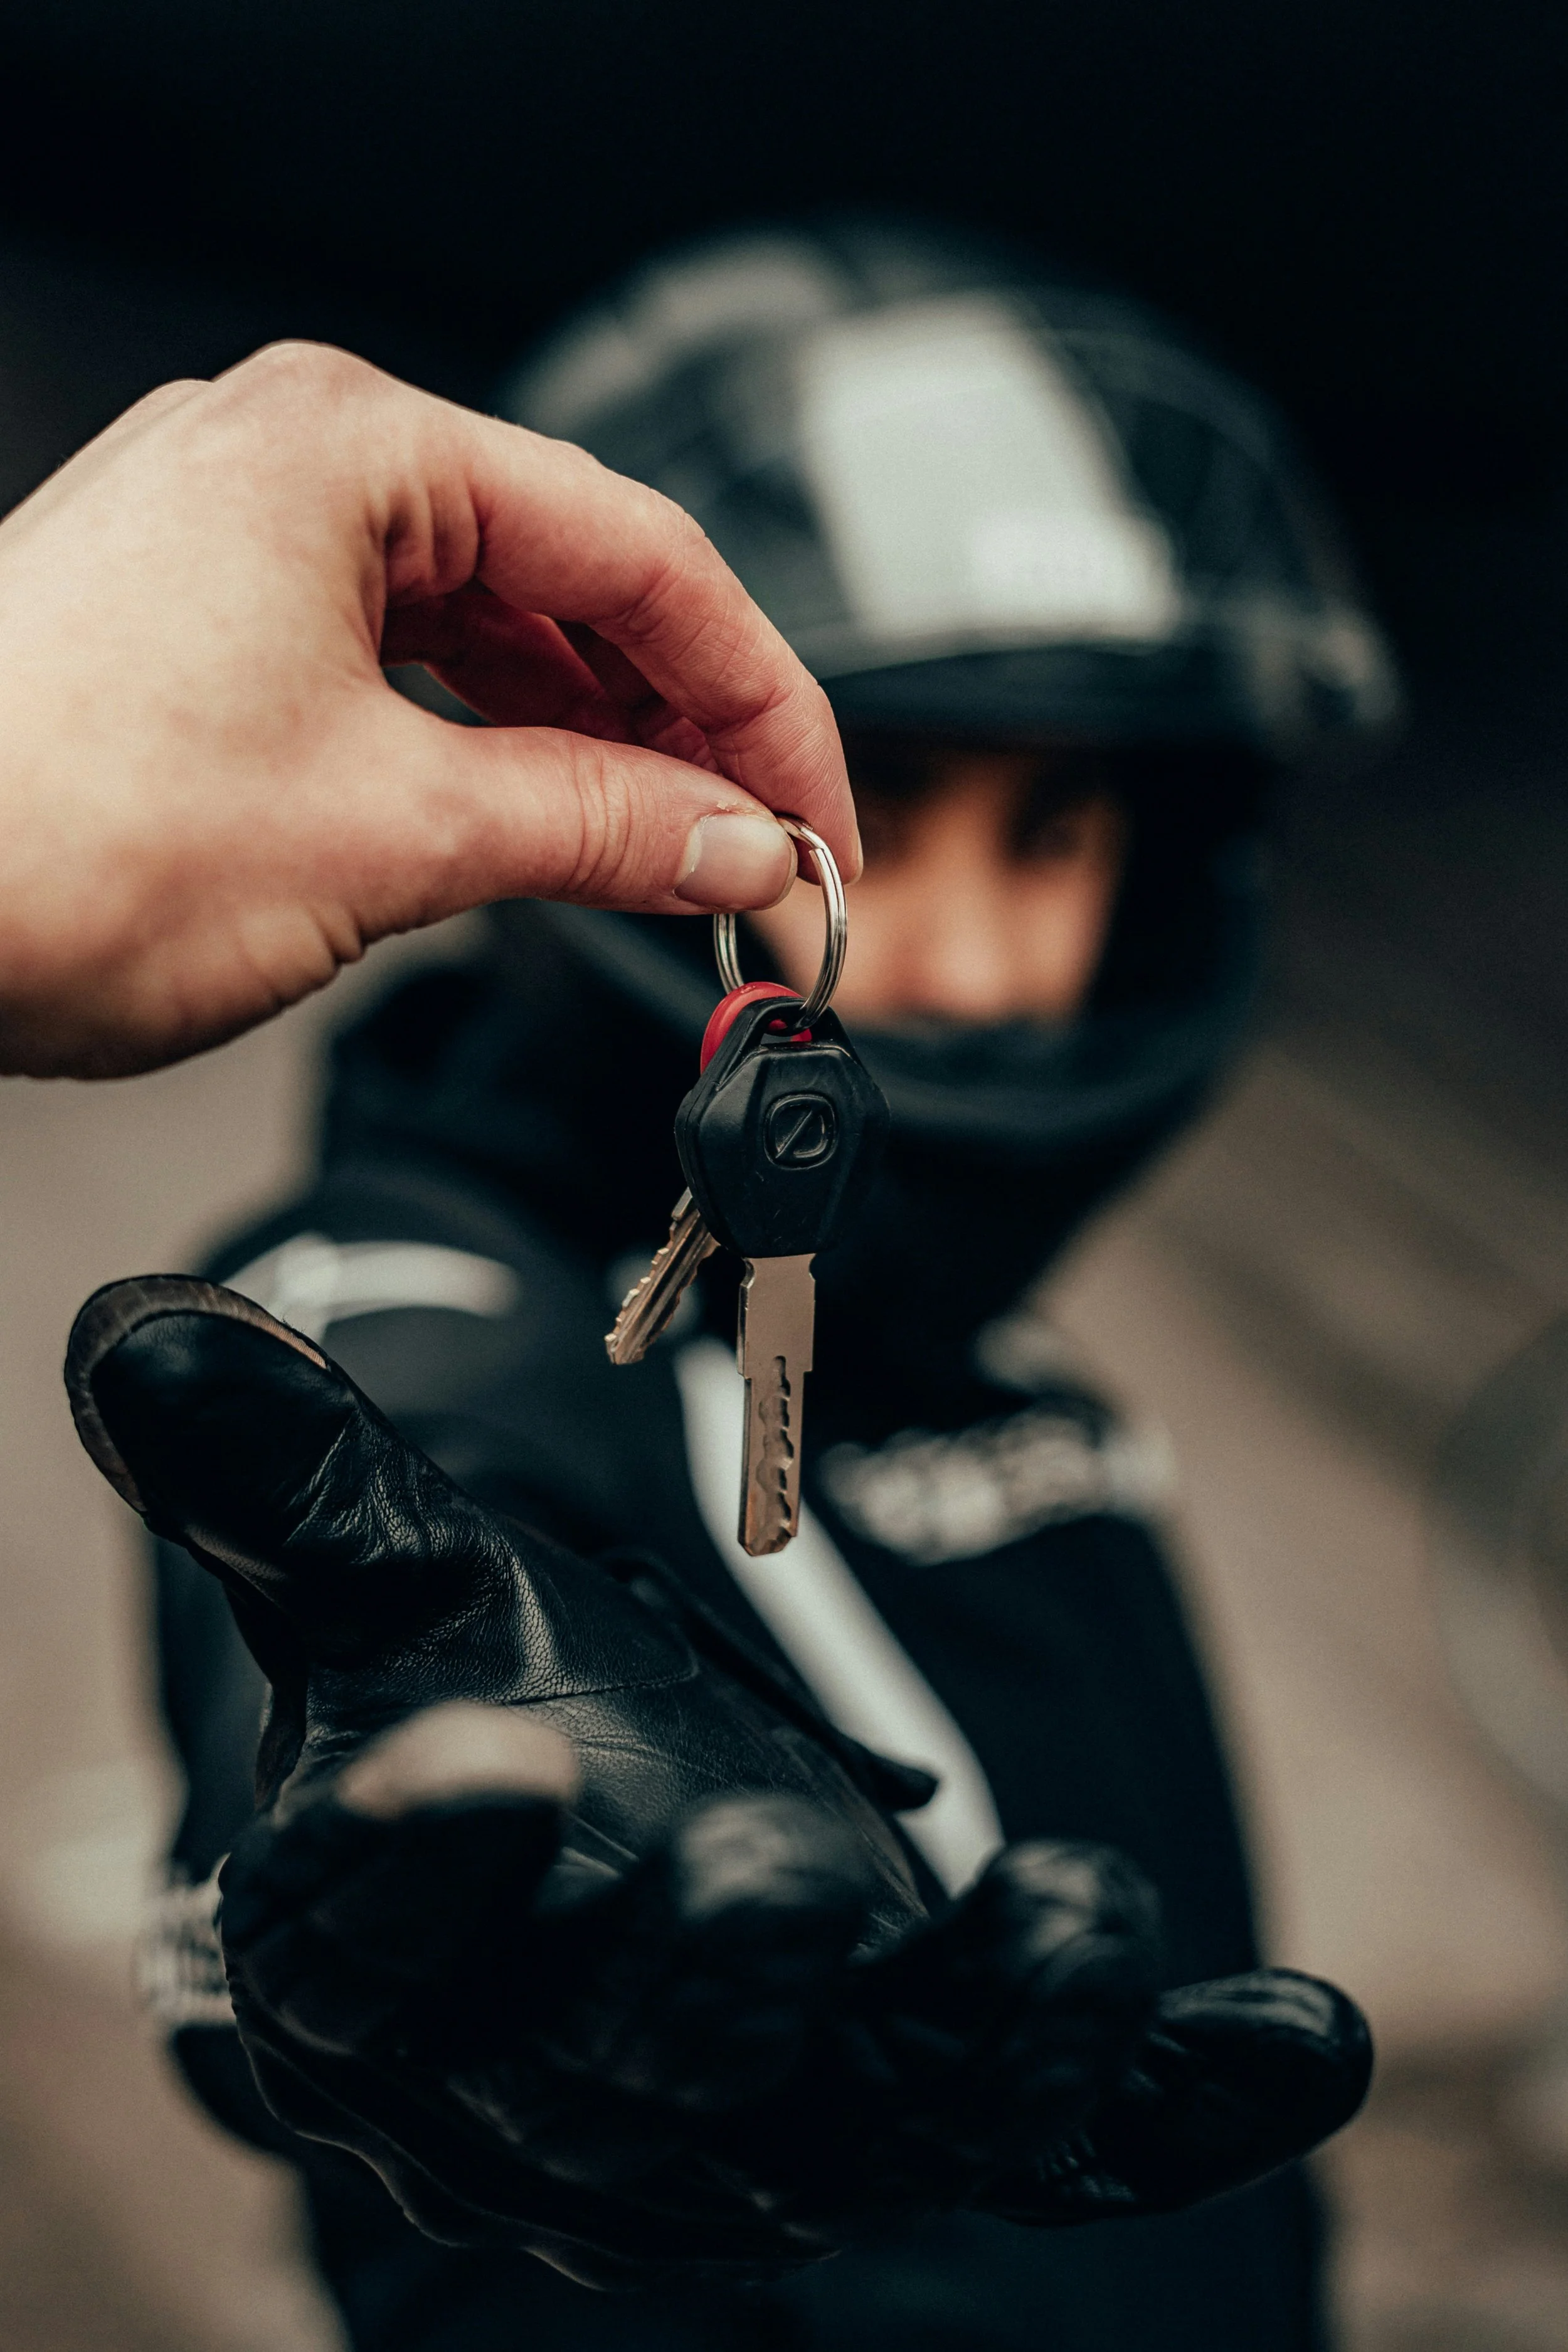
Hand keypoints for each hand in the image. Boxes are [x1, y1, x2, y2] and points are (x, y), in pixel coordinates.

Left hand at [0, 344, 854, 1077]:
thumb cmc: (45, 831)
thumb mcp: (390, 831)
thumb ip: (598, 827)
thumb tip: (732, 843)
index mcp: (347, 446)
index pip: (641, 557)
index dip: (762, 701)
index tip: (814, 813)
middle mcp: (293, 461)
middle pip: (570, 582)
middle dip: (682, 725)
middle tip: (758, 848)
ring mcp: (241, 540)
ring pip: (487, 631)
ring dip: (589, 745)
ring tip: (666, 853)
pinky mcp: (205, 626)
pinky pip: (399, 669)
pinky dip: (486, 749)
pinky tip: (542, 822)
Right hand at [66, 1276, 1370, 2287]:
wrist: (593, 1834)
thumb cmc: (476, 1702)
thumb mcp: (393, 1589)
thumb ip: (291, 1484)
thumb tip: (146, 1318)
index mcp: (381, 1957)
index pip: (362, 1947)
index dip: (412, 1874)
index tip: (475, 1761)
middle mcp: (559, 2077)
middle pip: (621, 2062)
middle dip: (704, 1974)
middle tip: (775, 1865)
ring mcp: (763, 2113)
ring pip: (856, 2113)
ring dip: (973, 2039)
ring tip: (1067, 1919)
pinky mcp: (925, 2098)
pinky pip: (1051, 2129)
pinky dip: (1171, 2090)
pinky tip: (1295, 2036)